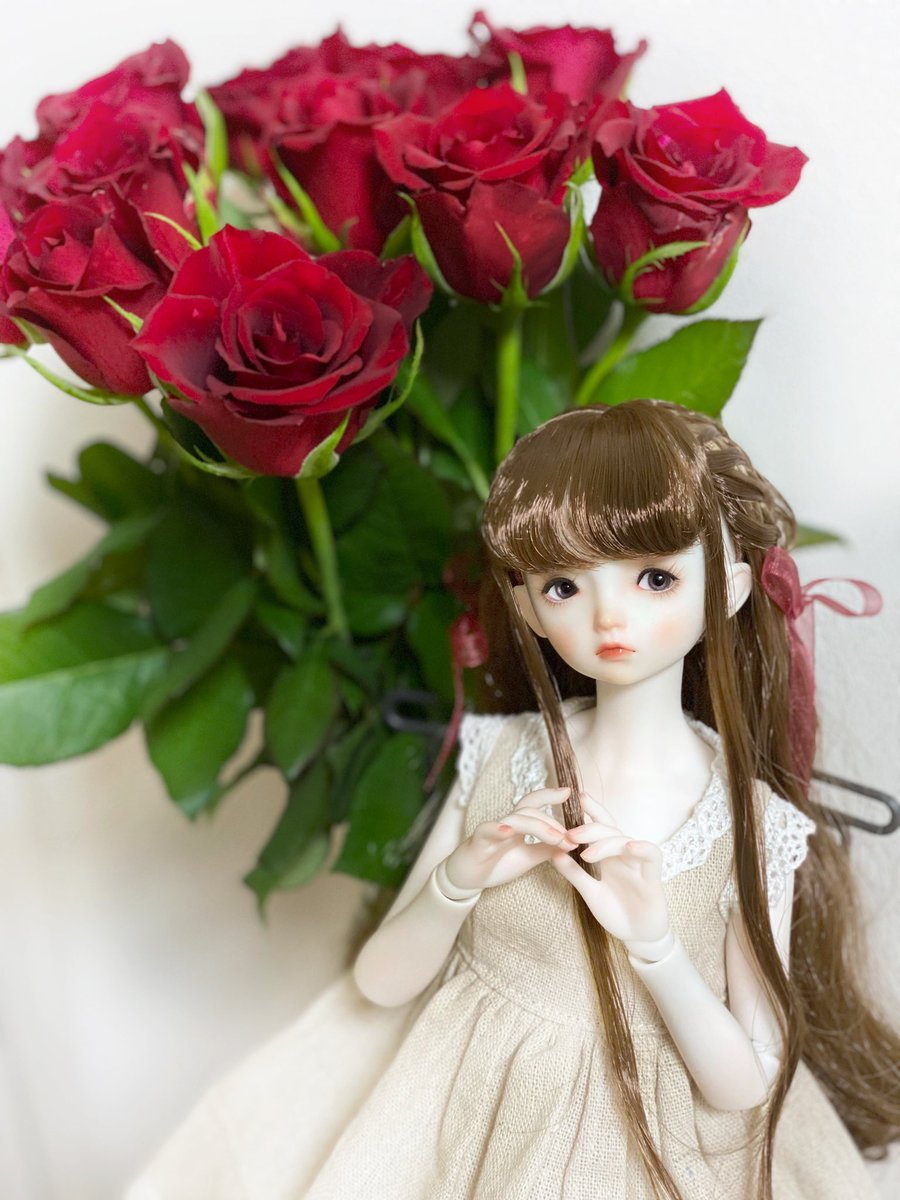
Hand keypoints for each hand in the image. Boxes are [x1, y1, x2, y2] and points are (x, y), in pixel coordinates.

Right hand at [444, 787, 576, 891]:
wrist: (467, 878)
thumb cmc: (496, 864)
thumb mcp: (527, 858)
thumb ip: (546, 850)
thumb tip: (569, 843)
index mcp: (518, 826)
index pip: (535, 805)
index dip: (550, 796)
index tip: (569, 792)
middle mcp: (506, 823)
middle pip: (529, 810)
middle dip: (552, 822)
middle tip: (570, 836)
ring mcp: (492, 830)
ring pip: (516, 819)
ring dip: (537, 827)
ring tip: (555, 838)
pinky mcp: (479, 841)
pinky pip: (488, 831)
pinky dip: (498, 829)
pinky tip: (508, 830)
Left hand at [550, 792, 669, 944]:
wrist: (639, 936)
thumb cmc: (615, 911)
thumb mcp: (590, 892)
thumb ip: (573, 873)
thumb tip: (552, 853)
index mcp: (607, 855)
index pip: (599, 826)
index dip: (590, 810)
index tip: (573, 797)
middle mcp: (623, 855)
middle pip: (610, 829)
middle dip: (590, 828)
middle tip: (570, 834)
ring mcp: (638, 863)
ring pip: (625, 840)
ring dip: (606, 843)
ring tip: (587, 853)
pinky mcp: (653, 876)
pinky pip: (652, 854)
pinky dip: (642, 847)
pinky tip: (630, 846)